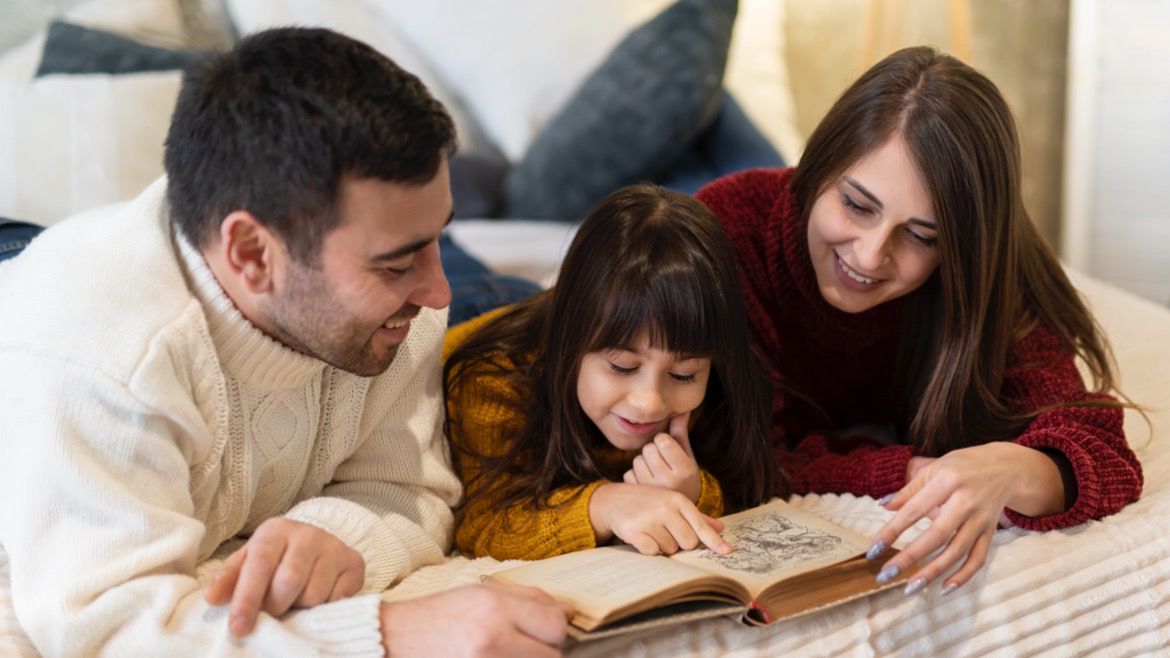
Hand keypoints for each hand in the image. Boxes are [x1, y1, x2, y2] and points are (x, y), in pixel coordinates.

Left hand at [205, 517, 364, 636]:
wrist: (315, 545)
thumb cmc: (275, 558)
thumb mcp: (248, 562)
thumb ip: (229, 578)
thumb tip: (212, 598)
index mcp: (275, 530)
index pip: (260, 565)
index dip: (248, 598)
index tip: (239, 627)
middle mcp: (308, 534)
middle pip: (289, 581)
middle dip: (276, 606)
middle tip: (273, 610)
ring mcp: (334, 547)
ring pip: (314, 594)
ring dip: (300, 608)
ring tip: (295, 600)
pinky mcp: (354, 563)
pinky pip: (337, 599)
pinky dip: (323, 608)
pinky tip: (316, 600)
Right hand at [380, 583, 570, 656]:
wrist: (394, 640)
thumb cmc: (439, 615)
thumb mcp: (481, 594)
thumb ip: (528, 599)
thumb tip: (568, 612)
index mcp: (495, 608)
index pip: (555, 624)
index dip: (554, 629)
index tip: (543, 631)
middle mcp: (492, 639)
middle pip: (551, 655)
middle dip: (544, 651)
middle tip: (522, 646)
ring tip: (506, 652)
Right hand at [589, 482, 729, 555]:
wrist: (613, 500)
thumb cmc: (647, 502)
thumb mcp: (672, 503)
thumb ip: (696, 516)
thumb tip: (721, 528)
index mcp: (678, 500)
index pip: (700, 525)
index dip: (714, 541)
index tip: (727, 551)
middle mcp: (665, 508)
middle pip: (688, 542)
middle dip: (680, 543)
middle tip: (667, 532)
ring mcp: (650, 519)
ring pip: (670, 549)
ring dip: (662, 545)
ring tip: (651, 531)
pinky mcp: (635, 531)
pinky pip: (652, 552)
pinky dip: (648, 548)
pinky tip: (641, 536)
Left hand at [622, 412, 701, 501]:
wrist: (679, 510)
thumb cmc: (684, 477)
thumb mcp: (687, 456)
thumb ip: (681, 433)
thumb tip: (681, 409)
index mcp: (685, 470)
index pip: (663, 440)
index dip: (663, 441)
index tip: (668, 449)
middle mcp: (669, 482)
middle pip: (648, 449)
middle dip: (652, 451)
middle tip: (661, 461)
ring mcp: (653, 491)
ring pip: (636, 460)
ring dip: (643, 462)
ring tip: (655, 472)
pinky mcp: (639, 497)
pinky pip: (628, 473)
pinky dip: (635, 474)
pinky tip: (646, 481)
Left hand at [870, 443, 1064, 592]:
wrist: (1006, 467)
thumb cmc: (962, 466)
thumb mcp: (934, 469)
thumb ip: (909, 490)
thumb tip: (882, 505)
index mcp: (947, 481)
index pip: (914, 510)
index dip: (892, 531)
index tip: (873, 550)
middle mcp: (966, 502)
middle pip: (936, 535)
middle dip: (909, 558)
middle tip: (885, 575)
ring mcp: (981, 520)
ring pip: (957, 551)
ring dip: (933, 572)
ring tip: (910, 587)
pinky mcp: (991, 532)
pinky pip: (978, 558)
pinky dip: (963, 575)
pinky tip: (944, 588)